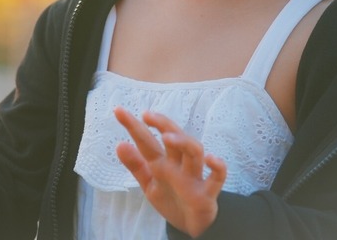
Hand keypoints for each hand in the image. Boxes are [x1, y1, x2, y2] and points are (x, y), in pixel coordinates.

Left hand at [113, 106, 226, 236]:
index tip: (118, 110)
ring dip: (183, 142)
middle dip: (163, 124)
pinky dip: (218, 167)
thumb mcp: (149, 183)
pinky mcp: (207, 193)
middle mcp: (178, 165)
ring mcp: (193, 177)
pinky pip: (217, 178)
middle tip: (148, 115)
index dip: (133, 126)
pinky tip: (212, 159)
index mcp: (161, 162)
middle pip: (174, 138)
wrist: (190, 226)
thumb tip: (119, 144)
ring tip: (167, 137)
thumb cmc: (171, 199)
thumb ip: (136, 165)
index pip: (147, 140)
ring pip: (194, 153)